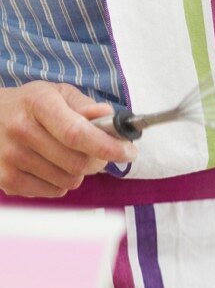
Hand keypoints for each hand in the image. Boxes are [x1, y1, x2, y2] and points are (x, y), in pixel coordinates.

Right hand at [0, 82, 136, 197]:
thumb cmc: (31, 106)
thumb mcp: (58, 95)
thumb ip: (87, 106)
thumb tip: (110, 117)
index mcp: (38, 104)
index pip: (77, 133)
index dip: (109, 147)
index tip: (129, 151)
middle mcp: (20, 129)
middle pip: (78, 163)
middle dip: (98, 161)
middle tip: (96, 153)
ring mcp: (10, 156)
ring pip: (69, 181)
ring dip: (78, 173)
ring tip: (65, 156)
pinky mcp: (5, 178)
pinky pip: (53, 192)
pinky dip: (60, 183)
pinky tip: (48, 166)